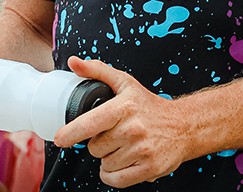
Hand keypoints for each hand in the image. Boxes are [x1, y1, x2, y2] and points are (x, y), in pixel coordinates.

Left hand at [54, 56, 192, 187]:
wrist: (182, 125)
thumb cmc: (148, 105)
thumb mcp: (125, 83)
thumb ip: (97, 70)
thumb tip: (73, 62)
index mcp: (124, 106)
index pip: (90, 123)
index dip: (71, 133)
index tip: (59, 139)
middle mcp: (133, 129)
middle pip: (94, 147)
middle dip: (98, 142)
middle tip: (113, 132)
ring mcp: (141, 150)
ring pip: (104, 164)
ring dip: (107, 158)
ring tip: (122, 145)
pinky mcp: (148, 169)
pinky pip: (116, 180)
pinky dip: (113, 174)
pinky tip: (122, 160)